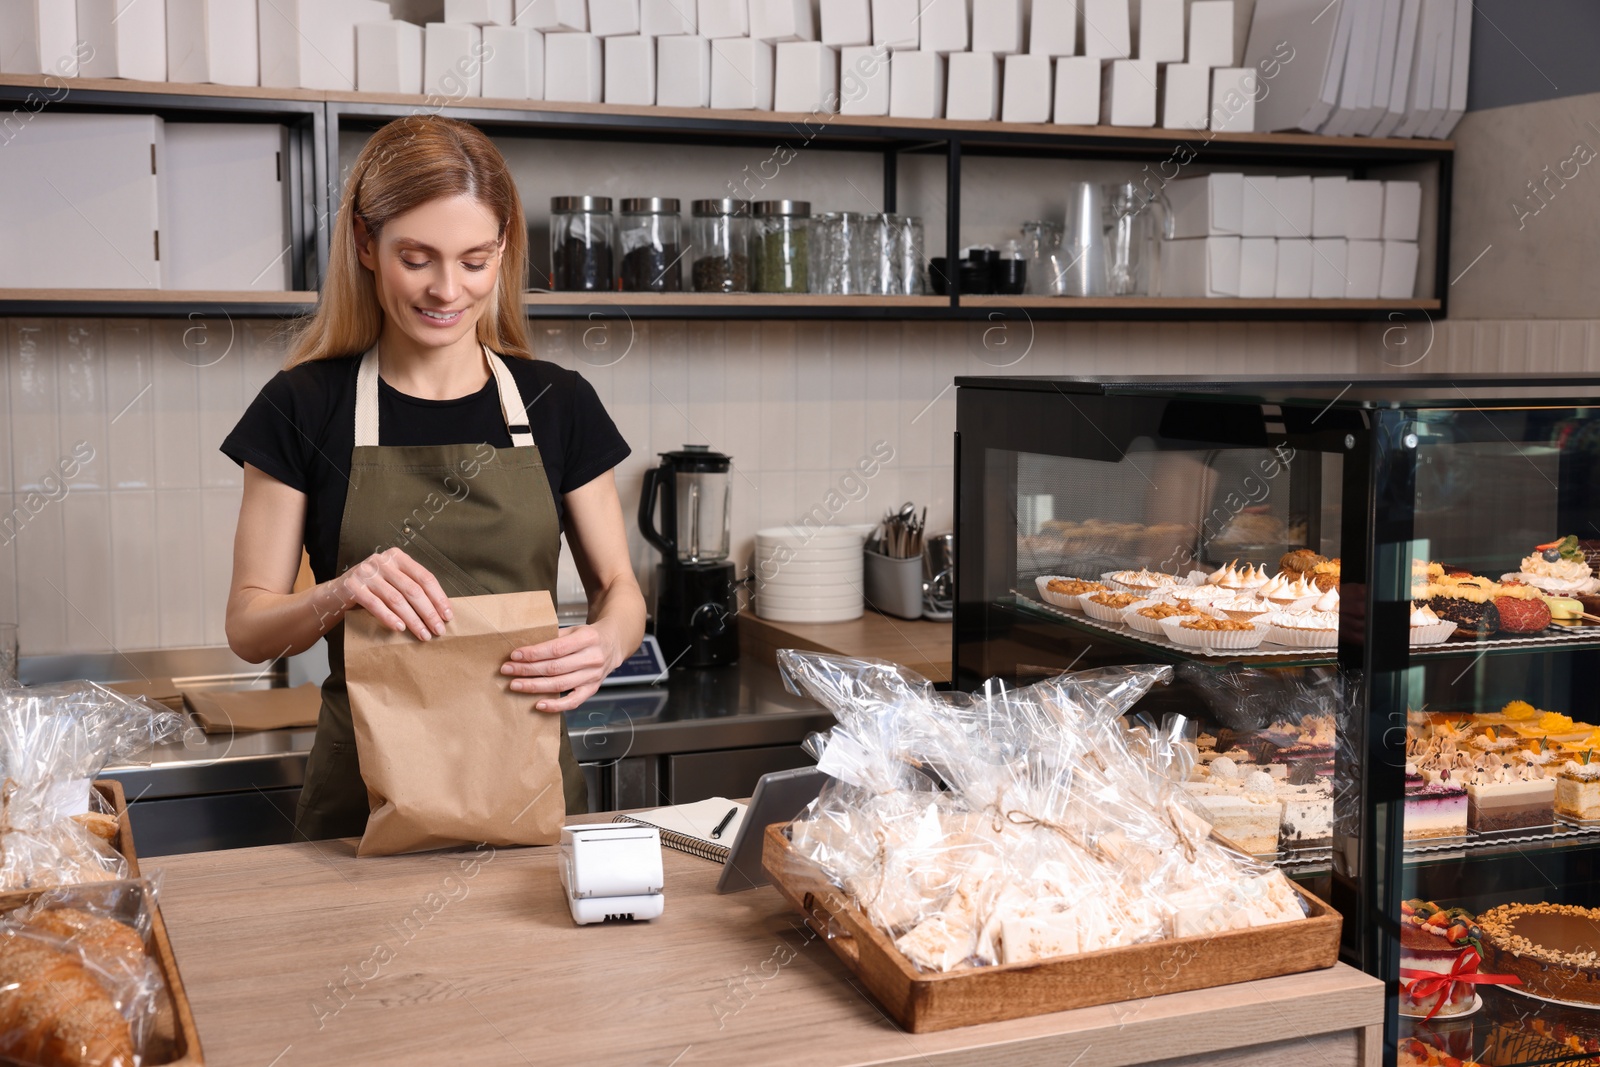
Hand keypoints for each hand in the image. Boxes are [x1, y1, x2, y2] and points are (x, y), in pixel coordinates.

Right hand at [328, 547, 451, 640]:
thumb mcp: (393, 581)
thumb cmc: (373, 589)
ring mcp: (366, 572)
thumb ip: (412, 587)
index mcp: (398, 557)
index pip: (424, 577)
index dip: (438, 597)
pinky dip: (389, 617)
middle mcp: (383, 561)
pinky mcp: (352, 586)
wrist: (337, 592)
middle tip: (438, 630)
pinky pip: (375, 604)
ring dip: (412, 619)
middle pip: (412, 589)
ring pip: (396, 599)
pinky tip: (400, 628)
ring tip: (423, 634)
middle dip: (428, 612)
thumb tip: (441, 610)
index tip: (448, 615)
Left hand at [501, 623, 620, 712]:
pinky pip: (573, 702)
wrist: (613, 644)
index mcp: (588, 638)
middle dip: (528, 669)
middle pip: (555, 667)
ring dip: (534, 686)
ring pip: (560, 685)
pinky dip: (555, 705)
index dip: (534, 653)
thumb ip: (554, 638)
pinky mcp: (592, 689)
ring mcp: (593, 676)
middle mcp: (592, 658)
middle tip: (507, 670)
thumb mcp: (574, 629)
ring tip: (516, 685)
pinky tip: (538, 704)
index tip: (515, 655)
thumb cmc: (588, 636)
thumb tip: (525, 650)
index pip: (556, 649)